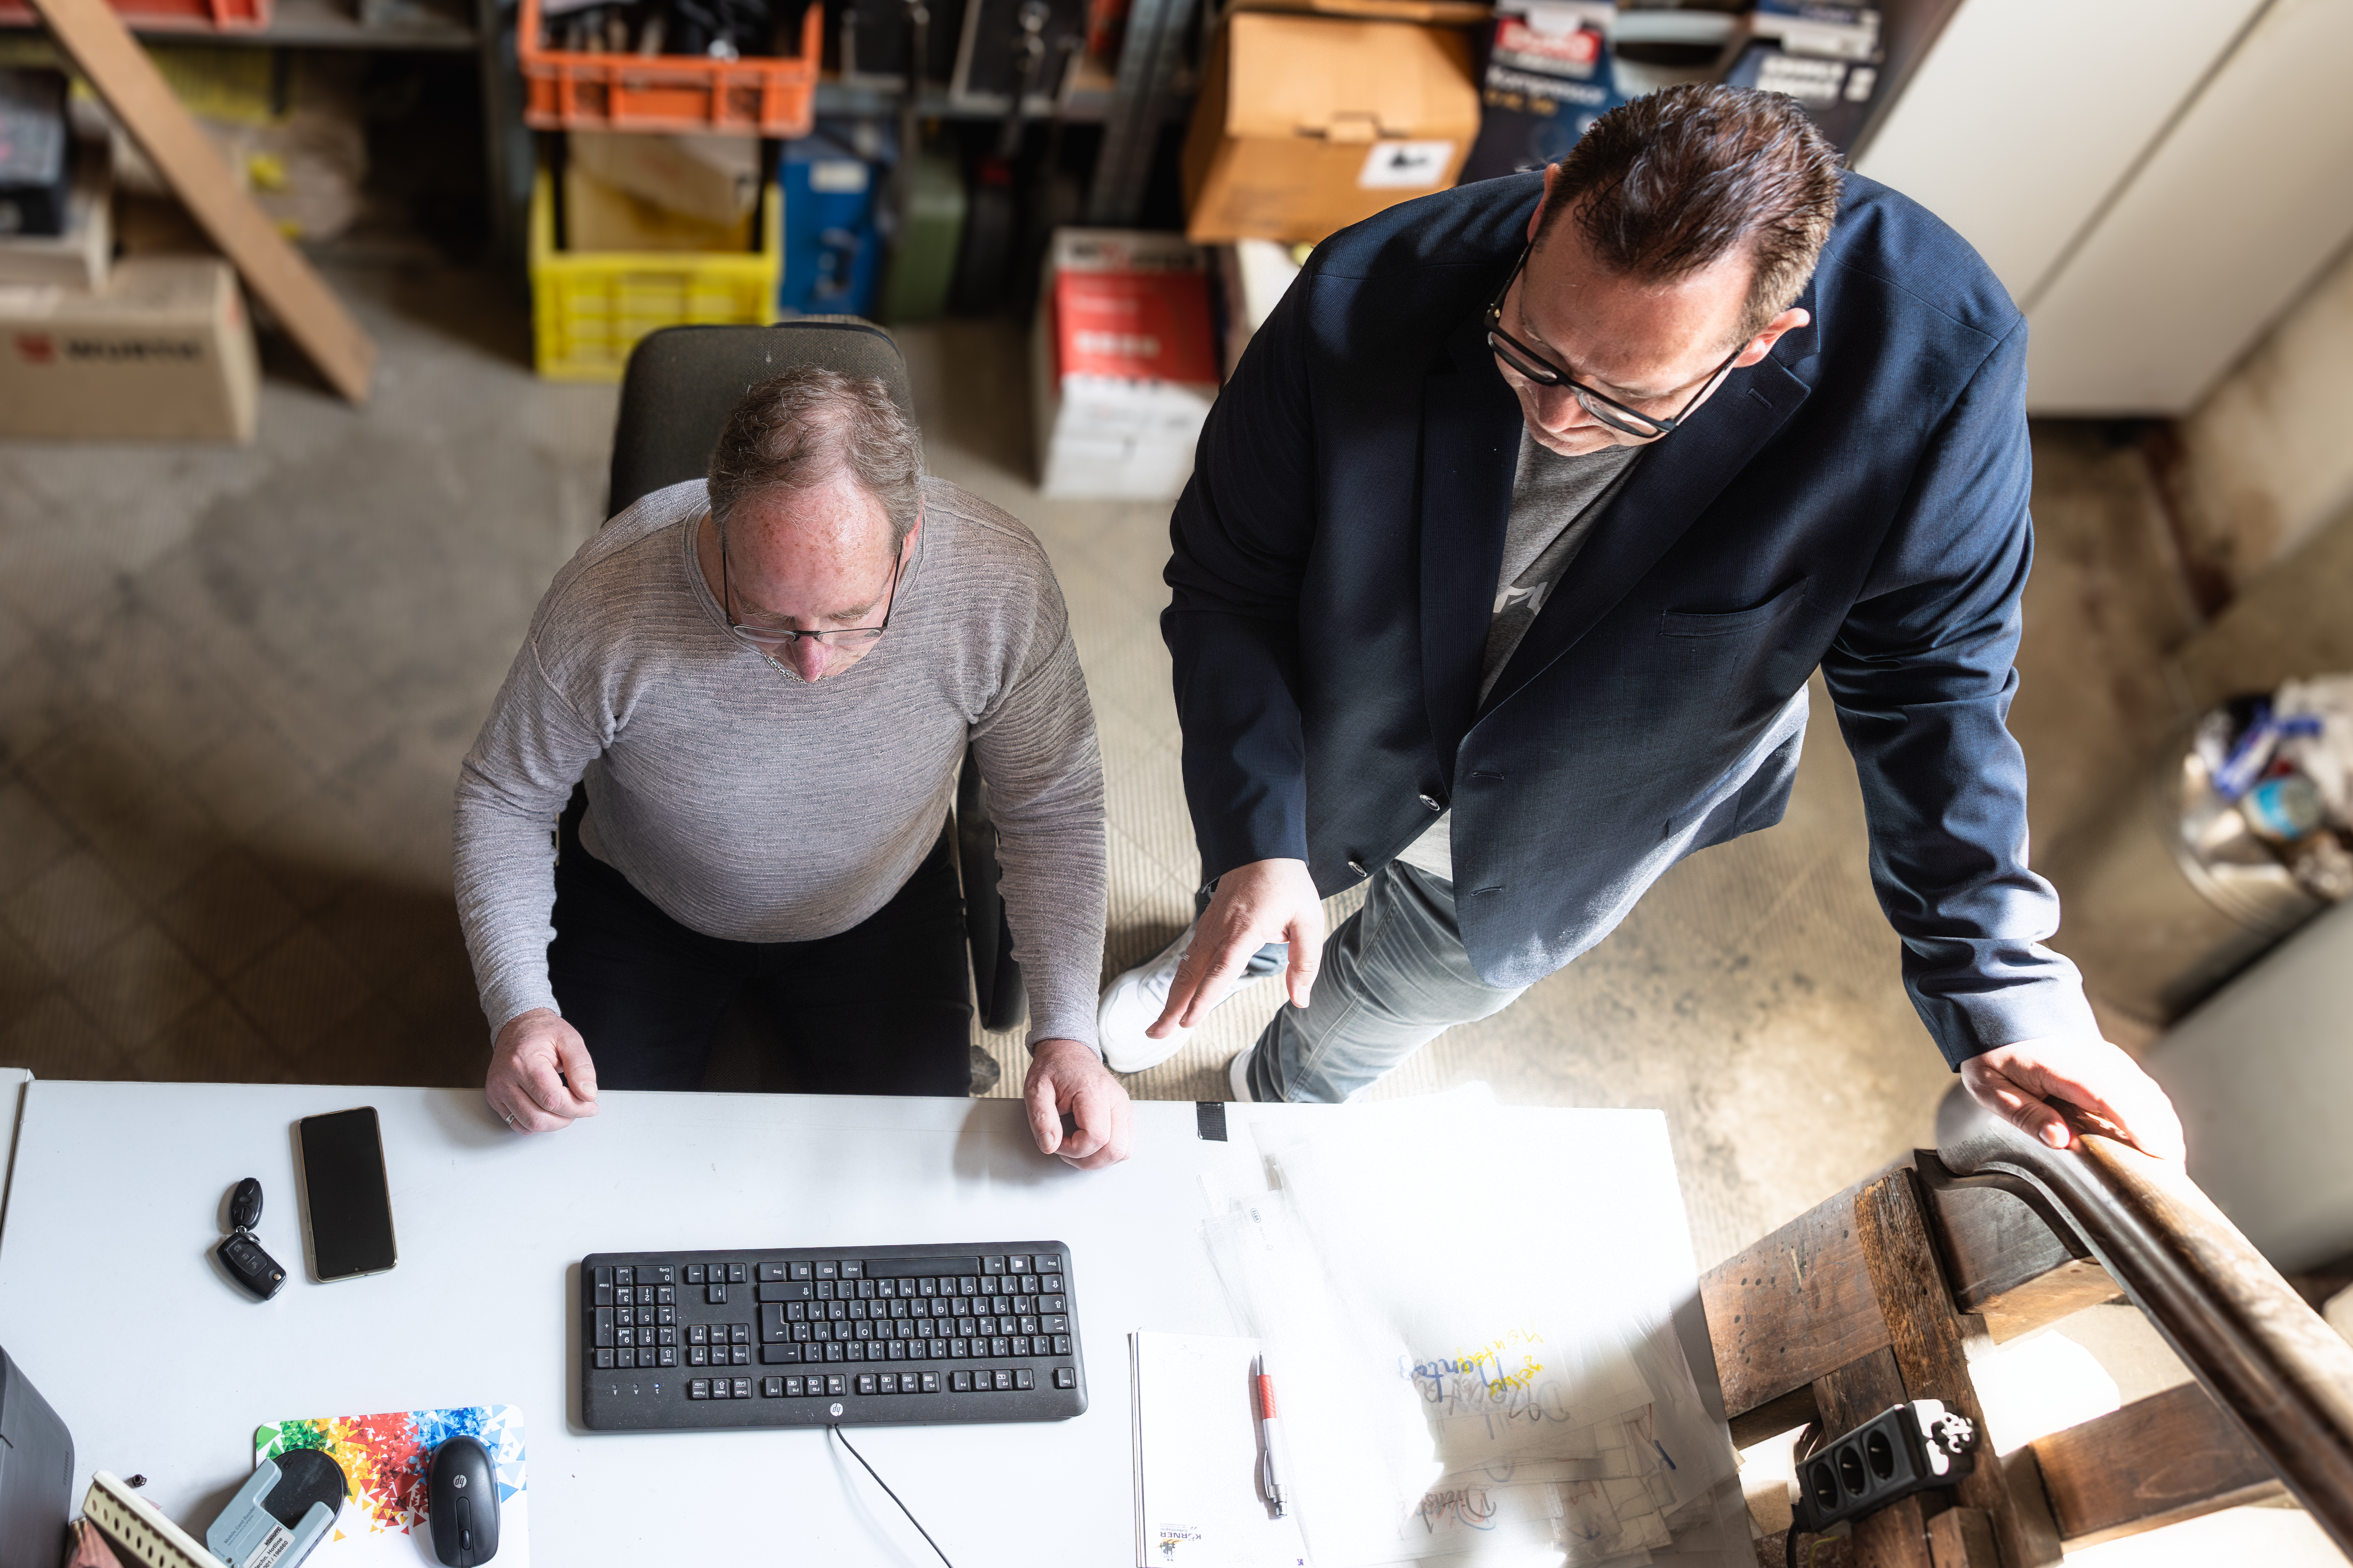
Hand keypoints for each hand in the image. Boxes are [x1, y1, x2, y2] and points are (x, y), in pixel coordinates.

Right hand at [487, 1007, 600, 1134]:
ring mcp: (497, 1090)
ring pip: (527, 1125)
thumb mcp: (570, 1040)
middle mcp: (505, 1078)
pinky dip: (536, 1123)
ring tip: (565, 1108)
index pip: (552, 1099)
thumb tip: (588, 1094)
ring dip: (553, 1123)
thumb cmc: (543, 1032)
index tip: (590, 1105)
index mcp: (523, 1061)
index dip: (576, 1107)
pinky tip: (548, 1110)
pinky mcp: (494, 1098)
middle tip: (580, 1107)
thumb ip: (581, 1067)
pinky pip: (516, 1123)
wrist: (518, 1026)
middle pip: (539, 1117)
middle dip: (566, 1118)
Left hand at [1024, 1038, 1134, 1169]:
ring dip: (1098, 1159)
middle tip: (1066, 1149)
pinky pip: (1125, 1145)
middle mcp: (1116, 1100)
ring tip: (1077, 1146)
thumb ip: (1041, 1118)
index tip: (1056, 1140)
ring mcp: (1125, 1107)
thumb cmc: (1053, 1068)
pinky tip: (1089, 1143)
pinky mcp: (1125, 1113)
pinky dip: (1107, 1152)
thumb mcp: (1036, 1089)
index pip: (1096, 1137)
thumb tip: (1049, 1145)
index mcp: (1094, 1091)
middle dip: (1087, 1160)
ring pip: (1124, 1151)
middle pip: (1115, 1149)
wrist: (1068, 1051)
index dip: (1073, 1149)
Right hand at [1150, 857, 1324, 1037]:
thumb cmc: (1286, 884)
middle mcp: (1219, 931)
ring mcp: (1208, 928)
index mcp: (1244, 931)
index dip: (1203, 998)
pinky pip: (1189, 958)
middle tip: (1156, 1034)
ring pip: (1185, 968)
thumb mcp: (1308, 921)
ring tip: (1159, 1026)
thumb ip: (1304, 962)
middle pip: (1190, 975)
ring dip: (1170, 998)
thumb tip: (1301, 999)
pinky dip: (1178, 981)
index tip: (1189, 1021)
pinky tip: (1174, 997)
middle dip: (1172, 1007)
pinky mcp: (1206, 926)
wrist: (1261, 849)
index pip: (1220, 970)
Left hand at [1960, 1036, 2184, 1162]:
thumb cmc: (1993, 1051)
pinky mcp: (2111, 1060)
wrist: (2000, 1010)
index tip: (2161, 1156)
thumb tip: (2062, 1141)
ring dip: (2166, 1126)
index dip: (2139, 1126)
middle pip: (2142, 1098)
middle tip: (2172, 1177)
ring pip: (2149, 1093)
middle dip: (2163, 1137)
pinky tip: (2160, 1136)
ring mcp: (2106, 1056)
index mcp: (2063, 1065)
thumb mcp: (1992, 1086)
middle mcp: (2094, 1057)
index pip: (2111, 1096)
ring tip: (2172, 1163)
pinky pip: (2143, 1087)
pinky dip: (2157, 1112)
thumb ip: (2026, 1114)